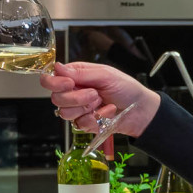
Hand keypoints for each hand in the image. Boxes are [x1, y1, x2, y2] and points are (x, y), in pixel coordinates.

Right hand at [39, 62, 159, 136]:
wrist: (140, 110)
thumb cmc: (126, 88)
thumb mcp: (105, 75)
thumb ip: (81, 73)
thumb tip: (57, 67)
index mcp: (76, 76)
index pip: (51, 79)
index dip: (55, 83)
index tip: (70, 84)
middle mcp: (74, 92)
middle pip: (56, 98)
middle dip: (76, 97)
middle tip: (95, 94)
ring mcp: (79, 109)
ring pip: (65, 113)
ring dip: (86, 108)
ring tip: (101, 102)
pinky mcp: (86, 123)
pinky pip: (80, 124)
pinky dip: (96, 119)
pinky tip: (107, 112)